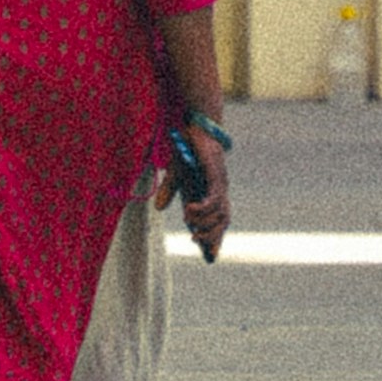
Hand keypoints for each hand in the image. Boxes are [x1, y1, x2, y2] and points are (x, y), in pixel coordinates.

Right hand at [171, 119, 230, 261]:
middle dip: (213, 236)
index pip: (218, 219)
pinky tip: (188, 211)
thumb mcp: (175, 172)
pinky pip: (213, 199)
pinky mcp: (215, 175)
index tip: (211, 255)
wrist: (195, 124)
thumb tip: (159, 208)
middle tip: (197, 243)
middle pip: (223, 220)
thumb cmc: (188, 147)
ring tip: (189, 224)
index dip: (216, 237)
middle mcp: (219, 189)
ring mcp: (219, 183)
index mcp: (211, 191)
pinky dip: (202, 209)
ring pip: (220, 213)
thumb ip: (169, 191)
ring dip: (205, 223)